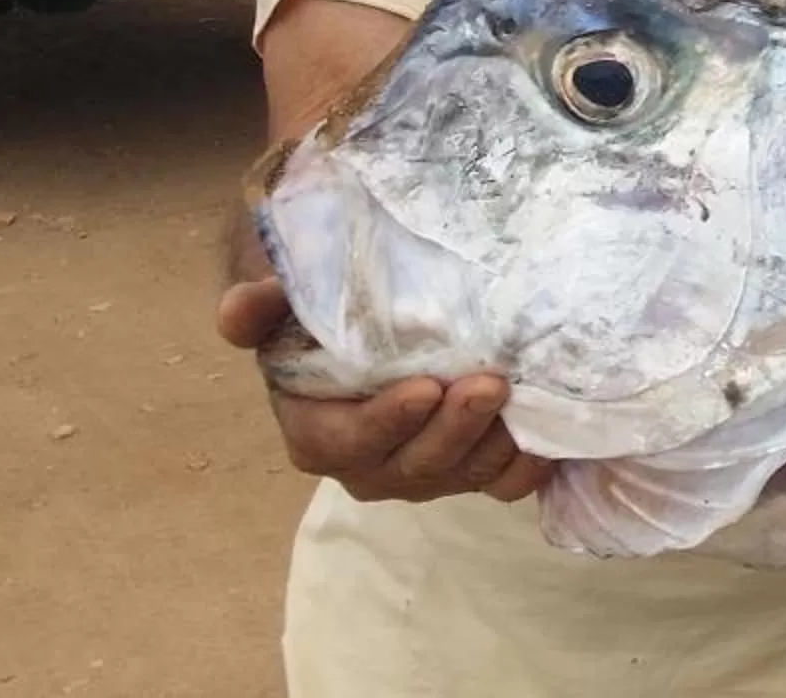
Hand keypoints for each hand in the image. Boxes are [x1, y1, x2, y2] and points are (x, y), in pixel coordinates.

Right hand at [216, 276, 552, 504]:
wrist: (365, 321)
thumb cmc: (319, 313)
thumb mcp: (282, 301)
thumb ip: (258, 307)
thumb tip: (239, 310)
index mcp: (315, 433)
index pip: (346, 442)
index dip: (385, 423)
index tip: (424, 388)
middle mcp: (368, 464)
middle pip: (413, 467)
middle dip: (453, 431)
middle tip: (489, 385)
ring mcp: (421, 470)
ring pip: (460, 476)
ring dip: (493, 447)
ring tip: (520, 400)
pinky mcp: (466, 467)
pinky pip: (499, 483)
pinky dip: (524, 467)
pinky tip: (546, 439)